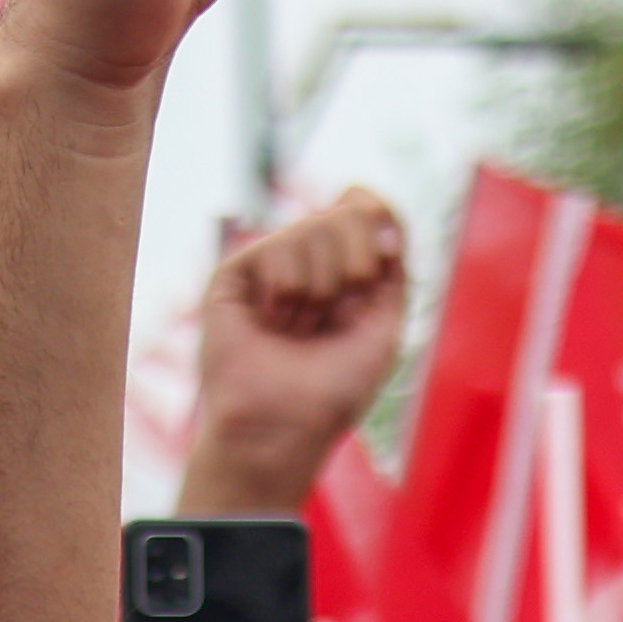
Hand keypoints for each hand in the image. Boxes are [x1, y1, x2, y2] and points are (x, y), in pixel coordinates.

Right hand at [182, 188, 409, 510]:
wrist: (284, 423)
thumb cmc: (334, 387)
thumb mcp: (386, 322)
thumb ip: (390, 262)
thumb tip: (365, 198)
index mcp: (345, 269)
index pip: (367, 208)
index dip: (378, 219)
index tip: (382, 261)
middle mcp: (307, 261)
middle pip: (347, 212)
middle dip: (356, 266)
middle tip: (337, 314)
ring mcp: (269, 265)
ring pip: (312, 227)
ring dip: (319, 291)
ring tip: (297, 329)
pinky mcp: (233, 275)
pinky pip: (274, 248)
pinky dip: (285, 292)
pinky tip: (271, 322)